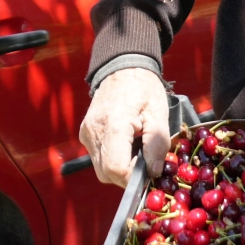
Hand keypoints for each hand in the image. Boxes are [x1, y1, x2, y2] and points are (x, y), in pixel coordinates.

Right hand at [78, 67, 169, 185]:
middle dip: (129, 176)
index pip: (117, 168)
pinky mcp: (85, 135)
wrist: (122, 67)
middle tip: (147, 162)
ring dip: (121, 168)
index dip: (135, 177)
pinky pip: (99, 158)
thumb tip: (153, 172)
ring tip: (137, 150)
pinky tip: (127, 145)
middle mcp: (93, 132)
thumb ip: (157, 144)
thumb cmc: (144, 87)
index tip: (151, 172)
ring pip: (102, 170)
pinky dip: (114, 159)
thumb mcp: (159, 112)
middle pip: (107, 173)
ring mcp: (86, 134)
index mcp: (113, 124)